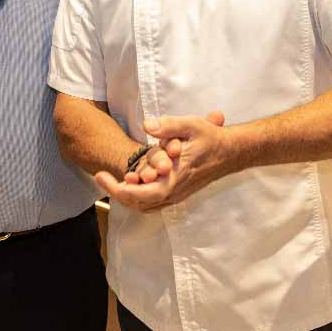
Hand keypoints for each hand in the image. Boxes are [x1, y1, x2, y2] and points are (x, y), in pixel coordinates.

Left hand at [95, 111, 227, 211]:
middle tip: (101, 176)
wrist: (230, 152)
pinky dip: (138, 196)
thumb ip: (169, 125)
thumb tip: (148, 125)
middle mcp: (175, 192)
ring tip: (112, 179)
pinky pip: (152, 202)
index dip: (119, 189)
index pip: (142, 194)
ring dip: (127, 195)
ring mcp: (176, 195)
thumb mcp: (191, 125)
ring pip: (145, 205)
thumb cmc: (210, 138)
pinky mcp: (177, 194)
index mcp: (175, 179)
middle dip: (117, 192)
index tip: (101, 175)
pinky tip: (130, 182)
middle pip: (139, 203)